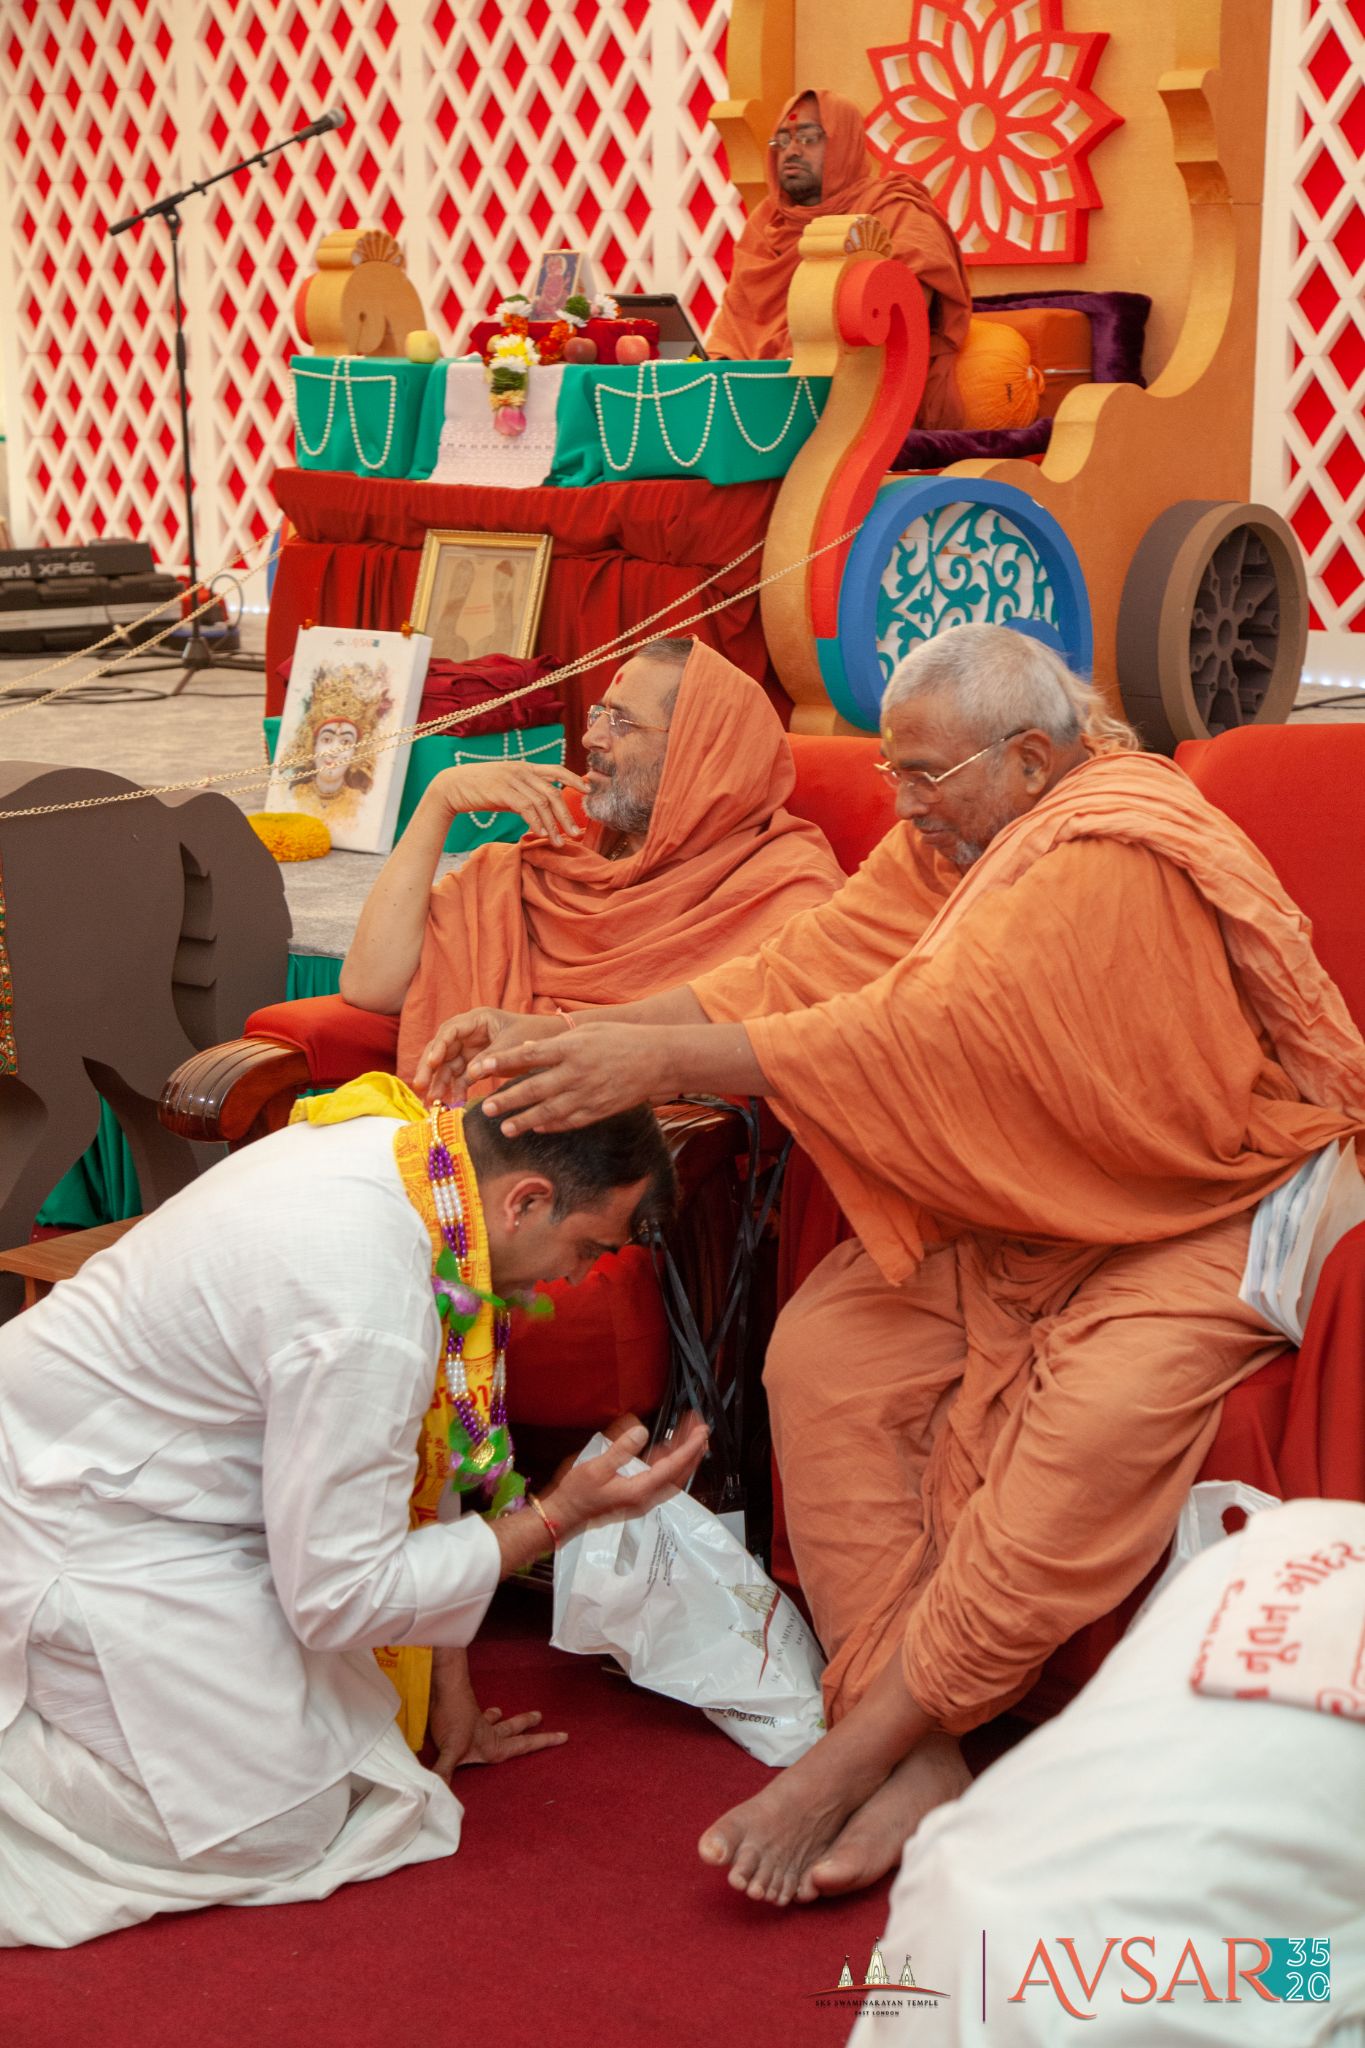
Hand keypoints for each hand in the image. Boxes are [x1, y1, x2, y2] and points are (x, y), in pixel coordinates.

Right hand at [412, 1005, 563, 1100]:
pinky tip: (452, 1100)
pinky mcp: (477, 1063)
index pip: (450, 1030)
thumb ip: (490, 1058)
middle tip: (420, 1086)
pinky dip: (456, 1087)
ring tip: (432, 1101)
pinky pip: (461, 1075)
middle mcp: (470, 1032)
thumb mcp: (513, 1045)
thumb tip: (470, 1074)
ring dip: (439, 1082)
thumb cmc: (535, 1036)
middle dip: (429, 1068)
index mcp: (478, 1019)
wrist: (552, 1044)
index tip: (430, 1063)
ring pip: (448, 1065)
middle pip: (442, 1048)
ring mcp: (472, 1048)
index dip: (438, 1046)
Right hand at [428, 760, 588, 846]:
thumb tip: (542, 810)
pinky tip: (540, 834)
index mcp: (525, 767)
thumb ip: (525, 794)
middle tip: (576, 833)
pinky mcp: (502, 791)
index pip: (556, 769)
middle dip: (566, 814)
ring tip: (559, 842)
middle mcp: (522, 770)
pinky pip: (526, 808)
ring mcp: (512, 779)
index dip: (574, 779)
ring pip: (542, 803)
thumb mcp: (507, 787)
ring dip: (552, 825)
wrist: (452, 786)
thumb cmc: (480, 789)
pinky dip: (536, 822)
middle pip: (553, 792)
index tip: (588, 790)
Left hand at [428, 1664, 566, 1778]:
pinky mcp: (464, 1715)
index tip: (564, 1736)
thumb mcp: (449, 1750)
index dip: (544, 1742)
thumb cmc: (452, 1718)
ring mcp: (477, 1723)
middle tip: (541, 1716)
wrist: (445, 1687)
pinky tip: (479, 1713)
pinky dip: (481, 1716)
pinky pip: (476, 1717)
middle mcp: (489, 1735)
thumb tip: (438, 1793)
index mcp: (493, 1746)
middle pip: (513, 1730)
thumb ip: (444, 1772)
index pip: (523, 1746)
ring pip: (496, 1721)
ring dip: (502, 1718)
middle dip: (528, 1726)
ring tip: (502, 1712)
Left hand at [468, 1022, 675, 1134]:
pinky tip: (536, 1128)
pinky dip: (550, 1126)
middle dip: (507, 1100)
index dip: (502, 1062)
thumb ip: (557, 1042)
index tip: (480, 1068)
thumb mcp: (588, 1031)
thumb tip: (528, 1049)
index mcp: (570, 1048)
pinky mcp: (598, 1110)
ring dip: (524, 1121)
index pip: (527, 1056)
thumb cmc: (622, 1039)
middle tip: (486, 1108)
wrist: (658, 1060)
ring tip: (505, 1128)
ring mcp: (586, 1094)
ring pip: (548, 1112)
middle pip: (532, 1089)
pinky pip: (569, 1121)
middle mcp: (575, 1072)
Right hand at [541, 1413, 708, 1538]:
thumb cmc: (577, 1495)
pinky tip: (668, 1448)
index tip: (701, 1432)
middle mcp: (646, 1497)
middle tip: (701, 1428)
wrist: (564, 1516)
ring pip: (671, 1475)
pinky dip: (668, 1461)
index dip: (689, 1447)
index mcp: (640, 1490)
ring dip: (682, 1454)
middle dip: (692, 1450)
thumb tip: (641, 1431)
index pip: (673, 1466)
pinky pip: (659, 1477)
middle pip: (678, 1472)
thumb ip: (621, 1449)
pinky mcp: (635, 1496)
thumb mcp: (596, 1468)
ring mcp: (642, 1498)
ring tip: (689, 1433)